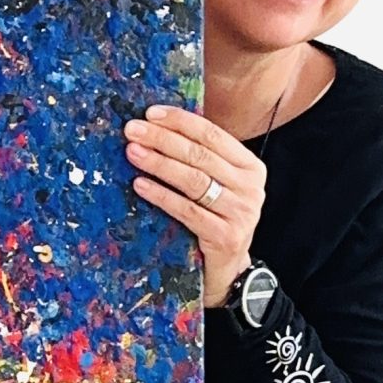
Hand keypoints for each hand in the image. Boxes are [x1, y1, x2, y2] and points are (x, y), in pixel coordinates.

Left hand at [125, 105, 268, 306]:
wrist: (228, 270)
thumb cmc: (215, 219)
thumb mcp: (217, 186)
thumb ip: (199, 159)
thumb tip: (156, 126)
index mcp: (249, 166)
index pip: (212, 135)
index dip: (180, 121)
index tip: (150, 113)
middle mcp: (250, 187)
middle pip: (200, 155)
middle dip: (163, 139)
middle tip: (132, 130)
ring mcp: (241, 212)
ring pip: (193, 180)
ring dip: (159, 164)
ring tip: (132, 152)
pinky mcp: (225, 236)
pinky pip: (187, 210)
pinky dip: (161, 195)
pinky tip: (140, 185)